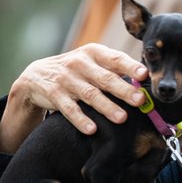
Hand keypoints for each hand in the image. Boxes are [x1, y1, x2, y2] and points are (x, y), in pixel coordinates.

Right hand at [0, 44, 147, 151]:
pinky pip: (69, 108)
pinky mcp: (53, 93)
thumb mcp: (93, 62)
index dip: (130, 66)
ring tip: (122, 118)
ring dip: (106, 107)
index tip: (144, 75)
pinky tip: (92, 130)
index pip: (115, 58)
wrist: (36, 75)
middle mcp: (80, 63)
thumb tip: (145, 81)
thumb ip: (114, 69)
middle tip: (140, 100)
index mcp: (94, 53)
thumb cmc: (76, 70)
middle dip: (123, 90)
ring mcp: (66, 78)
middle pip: (105, 78)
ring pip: (89, 94)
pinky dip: (80, 119)